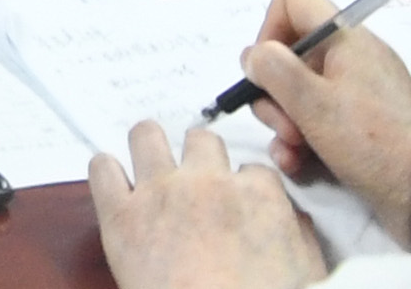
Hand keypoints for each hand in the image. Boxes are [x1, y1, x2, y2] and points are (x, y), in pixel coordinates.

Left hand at [88, 121, 327, 287]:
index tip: (237, 204)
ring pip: (146, 136)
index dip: (244, 188)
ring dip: (149, 145)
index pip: (253, 171)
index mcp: (258, 196)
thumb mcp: (309, 274)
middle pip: (201, 141)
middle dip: (200, 158)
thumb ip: (299, 237)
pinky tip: (114, 183)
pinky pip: (102, 169)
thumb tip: (290, 216)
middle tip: (195, 182)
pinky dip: (107, 172)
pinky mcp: (119, 213)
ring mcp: (158, 192)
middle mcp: (206, 182)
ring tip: (150, 161)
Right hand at [239, 0, 410, 233]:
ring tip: (294, 150)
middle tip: (284, 124)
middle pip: (290, 54)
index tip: (267, 69)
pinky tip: (299, 163)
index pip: (293, 0)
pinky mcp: (363, 124)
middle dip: (275, 92)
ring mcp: (359, 93)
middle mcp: (354, 59)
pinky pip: (318, 118)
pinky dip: (302, 139)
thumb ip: (271, 68)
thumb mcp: (311, 102)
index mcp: (347, 39)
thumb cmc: (369, 141)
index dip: (269, 28)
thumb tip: (255, 57)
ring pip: (299, 92)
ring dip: (284, 122)